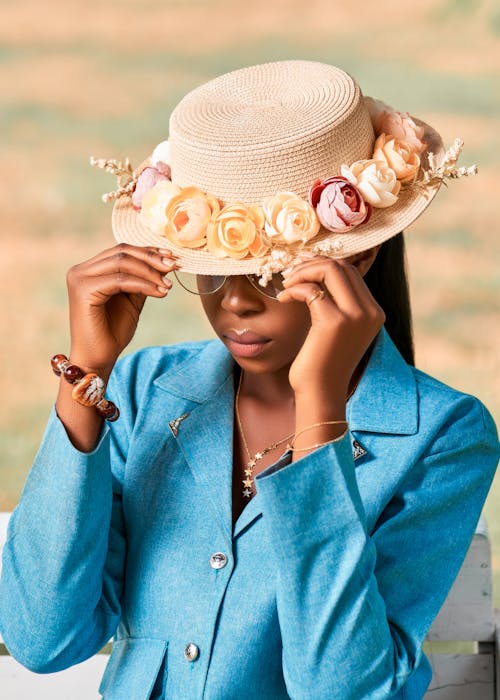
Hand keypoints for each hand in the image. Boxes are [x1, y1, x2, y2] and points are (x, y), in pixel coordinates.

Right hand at [66, 243, 176, 375]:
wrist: (98, 359)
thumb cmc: (113, 332)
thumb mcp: (132, 299)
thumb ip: (141, 279)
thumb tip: (164, 260)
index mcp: (90, 270)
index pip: (121, 250)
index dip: (148, 251)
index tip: (172, 258)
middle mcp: (81, 270)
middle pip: (122, 251)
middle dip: (152, 258)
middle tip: (174, 267)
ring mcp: (80, 279)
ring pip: (122, 263)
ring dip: (150, 272)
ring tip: (169, 284)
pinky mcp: (83, 290)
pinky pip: (120, 281)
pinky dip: (144, 285)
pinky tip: (160, 292)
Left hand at [278, 256, 384, 405]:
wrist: (320, 393)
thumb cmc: (322, 362)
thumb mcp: (337, 328)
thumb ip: (337, 301)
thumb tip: (318, 268)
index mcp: (374, 312)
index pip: (351, 271)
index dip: (323, 263)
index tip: (302, 265)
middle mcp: (369, 312)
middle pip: (341, 266)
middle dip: (311, 264)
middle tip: (290, 274)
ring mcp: (355, 316)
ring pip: (330, 270)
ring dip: (302, 273)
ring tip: (286, 284)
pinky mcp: (334, 322)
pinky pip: (310, 290)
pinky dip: (293, 289)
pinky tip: (283, 299)